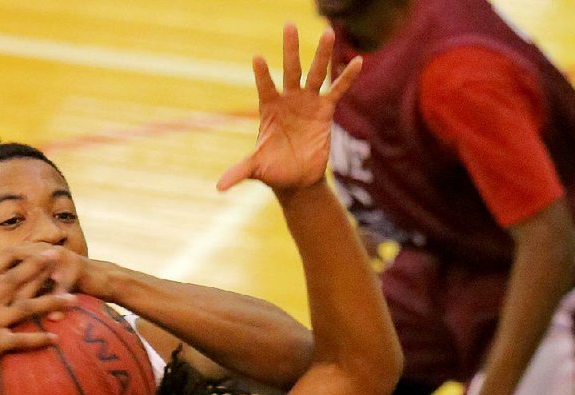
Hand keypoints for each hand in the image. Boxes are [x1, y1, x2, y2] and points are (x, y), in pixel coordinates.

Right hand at [0, 248, 76, 394]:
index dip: (18, 257)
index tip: (37, 248)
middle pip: (15, 280)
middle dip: (38, 267)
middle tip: (58, 256)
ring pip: (25, 307)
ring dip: (51, 302)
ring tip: (73, 300)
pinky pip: (20, 340)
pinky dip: (39, 339)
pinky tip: (56, 339)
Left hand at [217, 25, 361, 193]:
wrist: (296, 180)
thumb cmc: (273, 170)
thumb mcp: (255, 169)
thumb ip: (239, 171)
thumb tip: (219, 187)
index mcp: (269, 108)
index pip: (265, 86)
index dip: (262, 75)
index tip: (258, 59)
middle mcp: (289, 100)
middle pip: (290, 70)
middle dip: (290, 49)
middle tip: (289, 25)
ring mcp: (307, 102)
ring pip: (315, 74)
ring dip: (321, 55)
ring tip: (327, 33)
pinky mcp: (325, 111)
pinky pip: (337, 91)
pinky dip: (347, 78)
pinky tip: (358, 62)